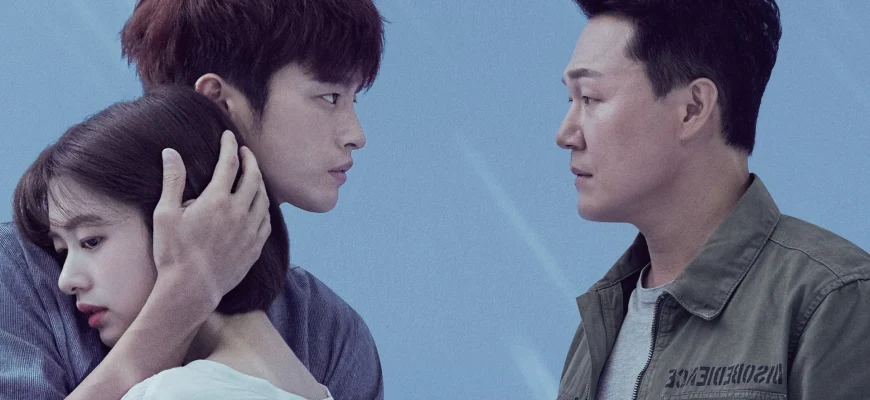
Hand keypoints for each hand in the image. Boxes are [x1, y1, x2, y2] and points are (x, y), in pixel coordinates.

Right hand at [151, 130, 270, 305]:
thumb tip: (171, 153)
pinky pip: (266, 221)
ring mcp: (250, 231)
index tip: (228, 136)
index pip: (229, 163)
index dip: (229, 146)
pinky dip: (264, 207)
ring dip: (259, 182)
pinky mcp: (255, 247)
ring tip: (253, 175)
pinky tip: (259, 205)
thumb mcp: (165, 214)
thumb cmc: (173, 253)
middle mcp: (239, 212)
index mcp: (217, 200)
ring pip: (263, 198)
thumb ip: (172, 181)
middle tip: (245, 151)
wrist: (191, 290)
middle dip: (250, 160)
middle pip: (253, 177)